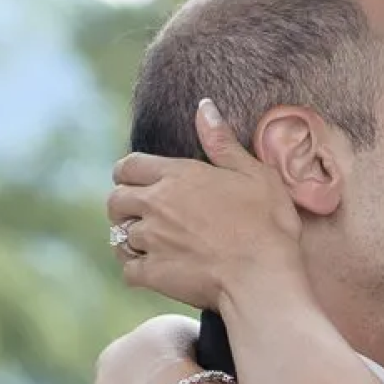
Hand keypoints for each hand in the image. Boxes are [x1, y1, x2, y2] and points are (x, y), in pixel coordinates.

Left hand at [109, 99, 306, 309]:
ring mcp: (152, 240)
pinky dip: (136, 271)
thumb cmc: (267, 224)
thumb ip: (222, 142)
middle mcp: (157, 204)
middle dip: (123, 206)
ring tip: (149, 245)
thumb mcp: (254, 173)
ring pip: (120, 236)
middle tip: (140, 214)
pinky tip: (152, 272)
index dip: (128, 173)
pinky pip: (128, 270)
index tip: (136, 182)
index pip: (129, 166)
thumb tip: (204, 107)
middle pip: (115, 200)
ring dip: (131, 240)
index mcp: (178, 175)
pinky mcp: (152, 273)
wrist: (262, 276)